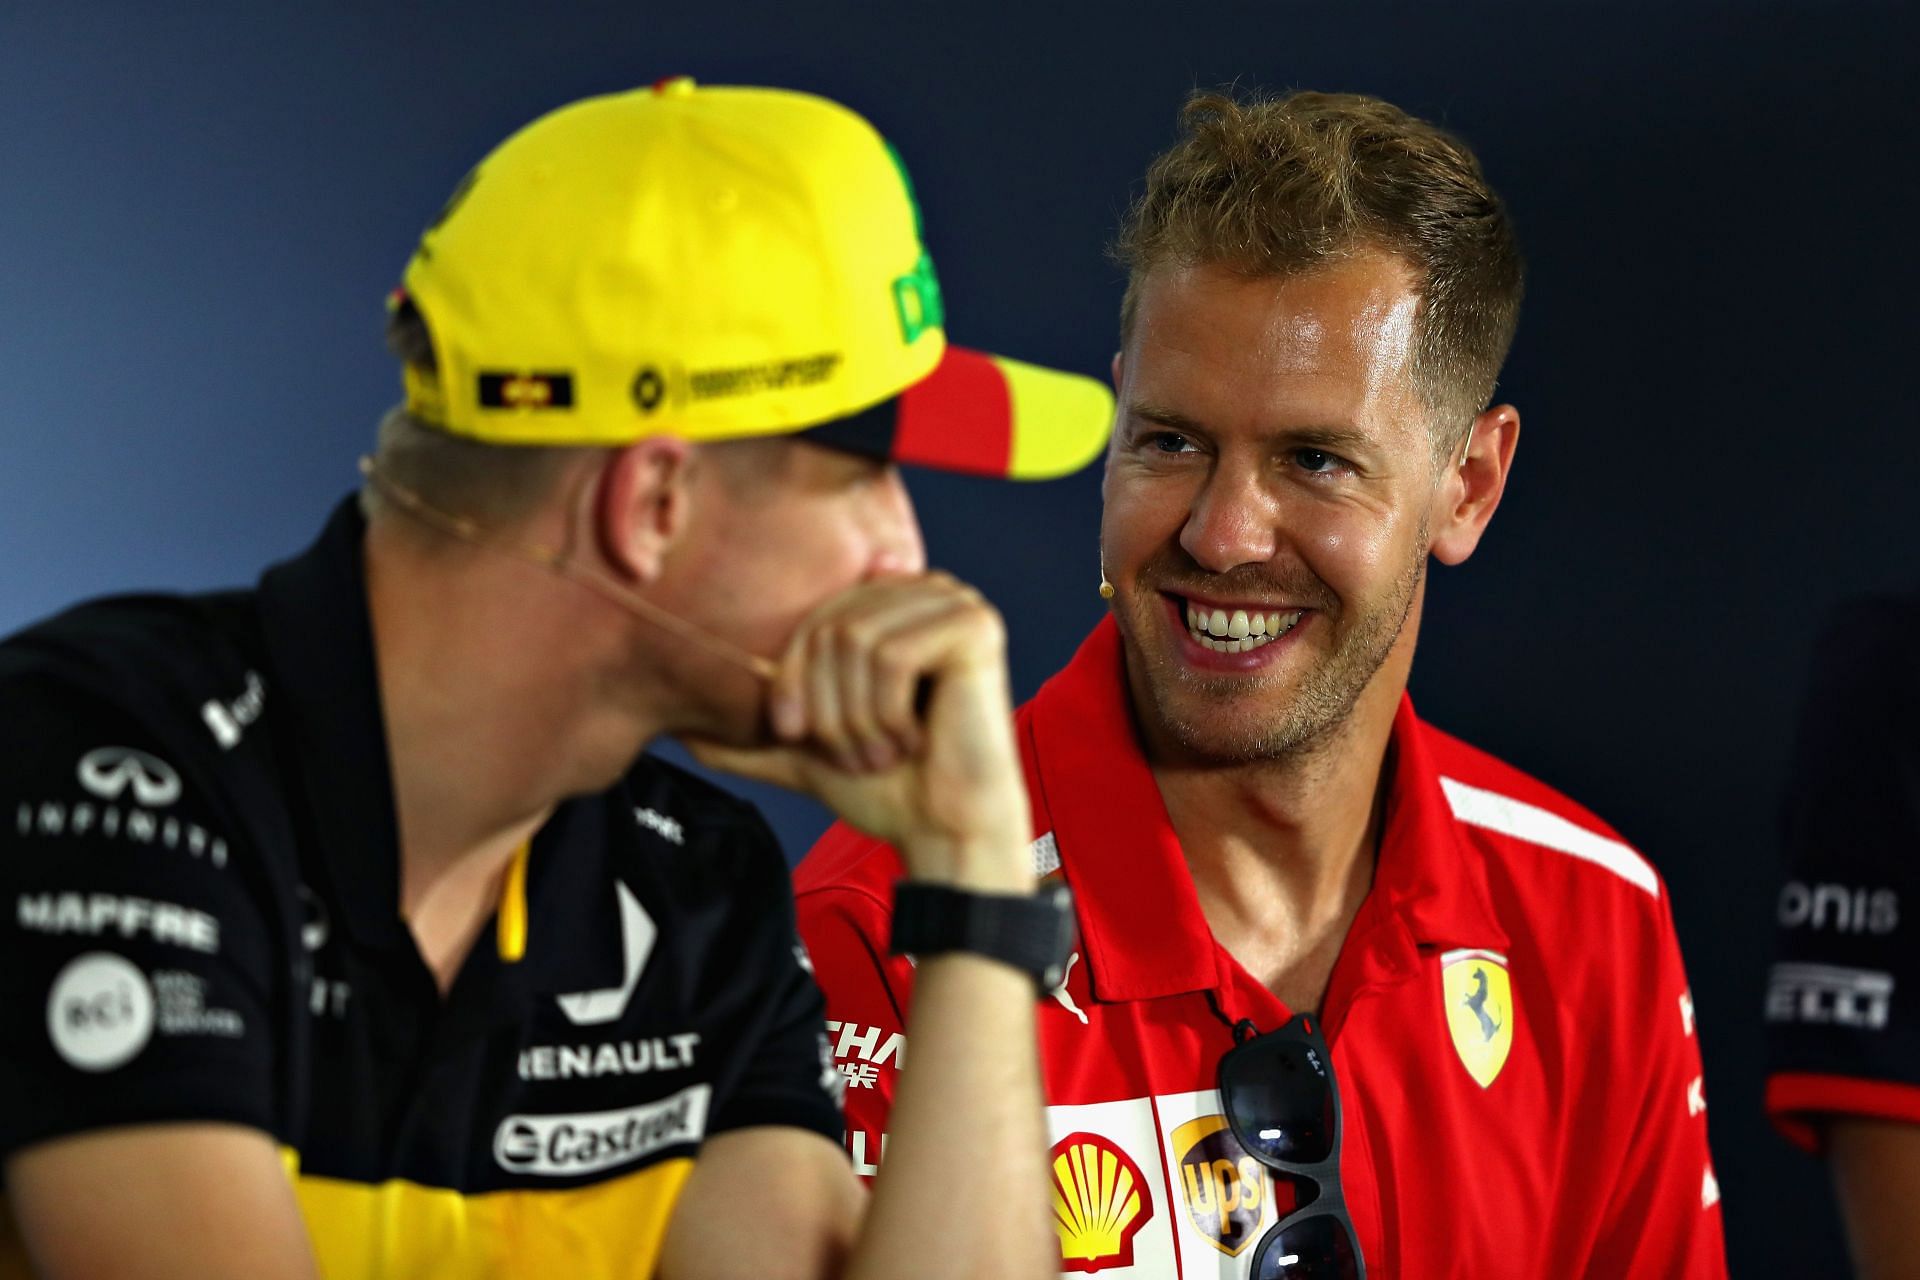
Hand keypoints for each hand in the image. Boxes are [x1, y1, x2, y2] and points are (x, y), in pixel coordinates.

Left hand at [687, 572, 1031, 889]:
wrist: (944, 830)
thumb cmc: (887, 789)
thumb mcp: (806, 752)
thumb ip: (751, 734)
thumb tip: (677, 727)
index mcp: (889, 605)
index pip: (811, 620)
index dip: (792, 679)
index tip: (798, 734)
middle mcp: (924, 590)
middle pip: (831, 626)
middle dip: (826, 704)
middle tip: (851, 755)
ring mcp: (954, 602)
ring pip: (858, 641)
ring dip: (857, 716)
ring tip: (881, 752)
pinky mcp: (975, 627)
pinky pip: (895, 657)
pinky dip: (888, 714)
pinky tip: (913, 741)